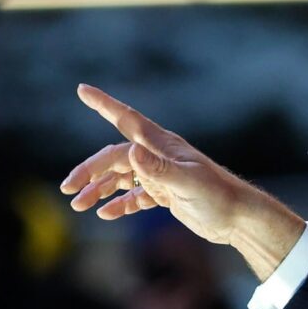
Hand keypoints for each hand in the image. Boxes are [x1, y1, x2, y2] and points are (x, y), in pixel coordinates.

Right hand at [61, 84, 303, 277]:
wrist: (239, 218)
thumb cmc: (218, 196)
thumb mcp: (188, 183)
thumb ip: (159, 169)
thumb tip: (131, 152)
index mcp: (162, 146)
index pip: (127, 120)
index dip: (105, 104)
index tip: (82, 89)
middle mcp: (159, 156)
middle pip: (114, 157)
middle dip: (89, 171)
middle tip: (68, 190)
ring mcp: (161, 175)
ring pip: (121, 177)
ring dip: (99, 189)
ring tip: (79, 205)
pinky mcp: (166, 194)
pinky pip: (135, 196)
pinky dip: (119, 203)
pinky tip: (105, 214)